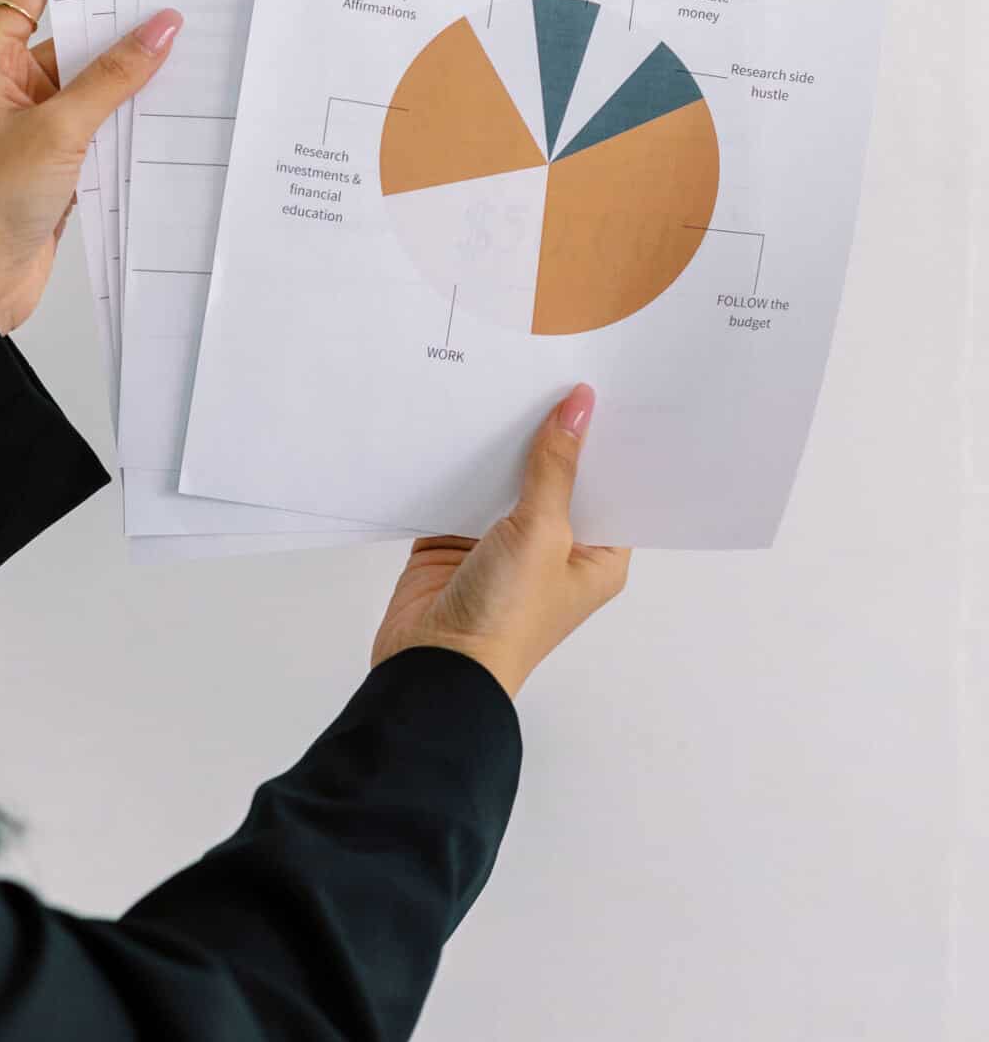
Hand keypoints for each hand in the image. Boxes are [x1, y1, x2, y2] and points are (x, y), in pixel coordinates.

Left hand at [0, 0, 182, 333]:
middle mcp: (6, 87)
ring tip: (181, 43)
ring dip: (127, 72)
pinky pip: (98, 122)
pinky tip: (168, 102)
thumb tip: (158, 29)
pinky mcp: (55, 159)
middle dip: (113, 19)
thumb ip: (112, 79)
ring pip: (89, 82)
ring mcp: (32, 124)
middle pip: (67, 35)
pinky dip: (127, 114)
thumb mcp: (58, 131)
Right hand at [370, 385, 628, 698]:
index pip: (608, 486)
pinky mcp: (454, 543)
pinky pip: (460, 491)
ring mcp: (502, 546)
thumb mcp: (542, 532)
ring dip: (500, 448)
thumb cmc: (506, 618)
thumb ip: (555, 466)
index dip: (604, 443)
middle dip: (548, 437)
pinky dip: (456, 465)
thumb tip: (579, 407)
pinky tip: (456, 425)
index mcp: (596, 558)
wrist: (433, 666)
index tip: (599, 390)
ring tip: (502, 386)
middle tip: (547, 375)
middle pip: (556, 478)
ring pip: (505, 481)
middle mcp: (552, 550)